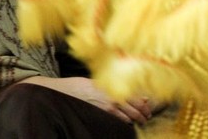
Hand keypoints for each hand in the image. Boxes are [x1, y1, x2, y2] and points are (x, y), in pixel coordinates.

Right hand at [22, 76, 153, 123]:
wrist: (60, 93)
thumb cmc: (77, 87)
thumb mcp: (94, 83)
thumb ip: (110, 88)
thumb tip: (127, 92)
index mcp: (110, 86)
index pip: (133, 96)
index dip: (143, 104)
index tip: (147, 108)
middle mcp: (110, 96)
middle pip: (134, 108)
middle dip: (143, 114)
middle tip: (146, 117)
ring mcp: (105, 106)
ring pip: (128, 117)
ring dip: (135, 120)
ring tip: (139, 122)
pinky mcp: (100, 115)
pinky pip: (117, 121)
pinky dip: (124, 124)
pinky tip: (125, 124)